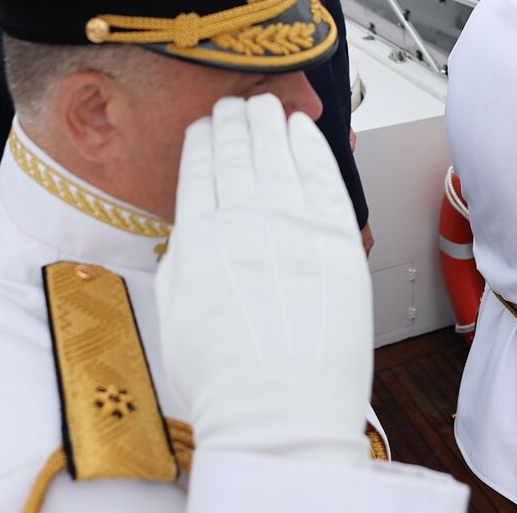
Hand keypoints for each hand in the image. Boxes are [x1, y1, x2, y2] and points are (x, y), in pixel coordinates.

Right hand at [156, 94, 371, 466]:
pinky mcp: (335, 234)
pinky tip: (302, 129)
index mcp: (199, 239)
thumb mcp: (181, 315)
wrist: (282, 411)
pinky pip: (322, 172)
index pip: (199, 172)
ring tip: (264, 105)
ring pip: (277, 153)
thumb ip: (186, 262)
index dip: (202, 143)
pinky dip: (309, 144)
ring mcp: (293, 223)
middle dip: (234, 123)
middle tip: (233, 105)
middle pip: (238, 154)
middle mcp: (244, 220)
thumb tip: (192, 232)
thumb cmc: (230, 381)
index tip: (204, 128)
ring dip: (268, 123)